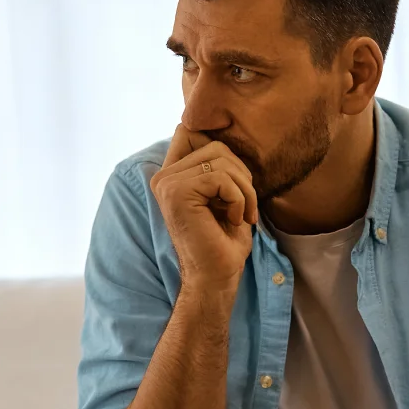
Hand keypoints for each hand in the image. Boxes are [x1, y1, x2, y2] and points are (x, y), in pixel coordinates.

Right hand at [150, 125, 256, 293]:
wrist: (216, 277)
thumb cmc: (223, 240)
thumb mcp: (224, 194)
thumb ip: (217, 165)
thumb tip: (224, 132)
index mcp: (172, 175)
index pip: (190, 130)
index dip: (218, 145)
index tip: (232, 182)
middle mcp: (163, 176)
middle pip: (216, 144)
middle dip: (241, 174)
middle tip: (244, 207)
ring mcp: (167, 184)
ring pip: (222, 159)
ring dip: (244, 189)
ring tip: (241, 215)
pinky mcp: (177, 193)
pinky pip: (221, 178)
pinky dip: (239, 200)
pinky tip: (233, 220)